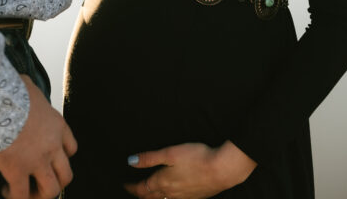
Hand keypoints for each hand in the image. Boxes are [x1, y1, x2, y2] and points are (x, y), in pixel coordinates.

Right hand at [0, 75, 76, 198]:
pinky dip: (15, 197)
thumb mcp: (29, 86)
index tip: (48, 158)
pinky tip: (5, 190)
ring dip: (39, 196)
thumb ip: (33, 93)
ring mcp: (36, 160)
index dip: (61, 157)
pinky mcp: (16, 170)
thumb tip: (24, 84)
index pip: (71, 149)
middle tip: (39, 182)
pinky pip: (21, 196)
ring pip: (51, 190)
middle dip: (55, 182)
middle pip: (66, 175)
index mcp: (57, 125)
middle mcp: (52, 145)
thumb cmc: (9, 89)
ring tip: (26, 193)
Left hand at [123, 140, 256, 198]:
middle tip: (134, 191)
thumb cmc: (196, 158)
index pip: (142, 189)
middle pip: (151, 198)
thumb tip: (130, 161)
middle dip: (141, 195)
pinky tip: (171, 197)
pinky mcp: (194, 197)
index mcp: (163, 182)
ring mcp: (183, 197)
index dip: (132, 187)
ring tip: (148, 196)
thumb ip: (149, 158)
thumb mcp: (169, 153)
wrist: (221, 170)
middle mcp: (171, 193)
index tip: (125, 185)